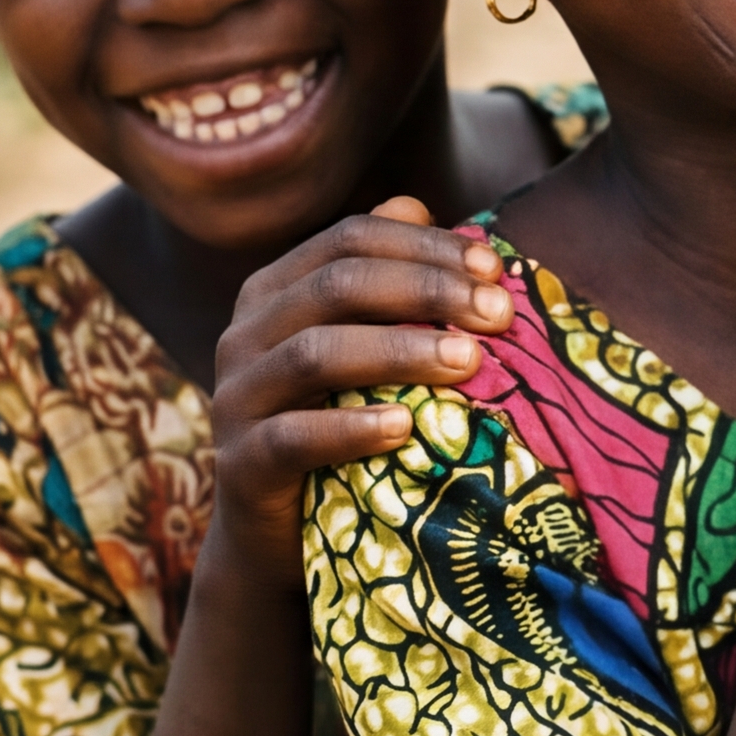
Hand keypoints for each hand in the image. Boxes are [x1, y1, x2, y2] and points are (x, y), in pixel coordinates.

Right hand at [208, 199, 510, 588]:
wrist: (277, 531)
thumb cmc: (338, 420)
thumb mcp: (364, 345)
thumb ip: (387, 276)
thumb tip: (420, 204)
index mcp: (275, 290)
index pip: (350, 239)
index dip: (424, 246)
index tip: (495, 270)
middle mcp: (245, 334)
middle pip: (337, 286)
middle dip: (428, 291)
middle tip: (499, 315)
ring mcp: (236, 398)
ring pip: (314, 353)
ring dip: (400, 352)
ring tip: (468, 363)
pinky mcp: (241, 464)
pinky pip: (292, 437)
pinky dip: (351, 428)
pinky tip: (404, 427)